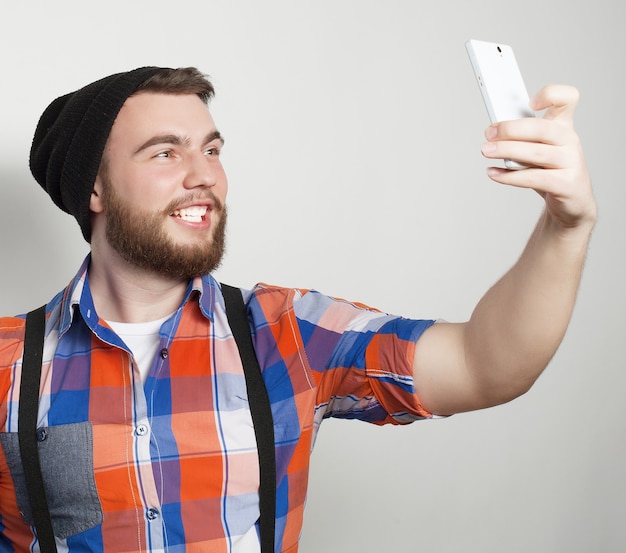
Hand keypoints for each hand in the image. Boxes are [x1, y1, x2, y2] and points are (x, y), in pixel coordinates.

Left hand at [481, 84, 596, 231]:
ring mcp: (572, 162)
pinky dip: (510, 177)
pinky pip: (534, 178)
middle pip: (541, 128)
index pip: (567, 99)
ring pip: (536, 153)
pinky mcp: (567, 185)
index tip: (529, 102)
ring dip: (507, 150)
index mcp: (563, 126)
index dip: (551, 95)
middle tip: (489, 133)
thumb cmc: (550, 172)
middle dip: (511, 129)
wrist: (571, 204)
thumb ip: (521, 139)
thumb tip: (493, 132)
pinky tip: (493, 173)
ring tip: (486, 151)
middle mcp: (570, 141)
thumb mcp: (537, 150)